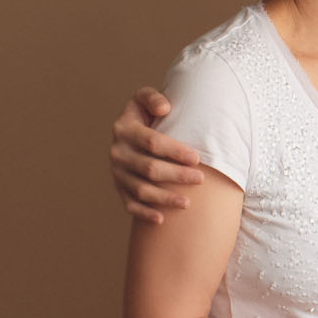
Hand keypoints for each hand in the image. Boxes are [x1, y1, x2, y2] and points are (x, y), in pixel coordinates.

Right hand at [110, 87, 203, 222]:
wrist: (130, 130)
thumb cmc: (146, 113)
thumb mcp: (144, 98)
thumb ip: (153, 98)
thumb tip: (164, 109)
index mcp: (124, 128)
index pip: (152, 142)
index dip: (176, 152)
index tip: (197, 158)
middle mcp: (117, 152)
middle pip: (149, 168)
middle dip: (176, 175)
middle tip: (200, 179)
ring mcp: (117, 172)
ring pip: (141, 190)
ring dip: (164, 198)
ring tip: (188, 203)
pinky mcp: (119, 187)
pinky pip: (130, 204)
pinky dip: (144, 213)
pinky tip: (162, 219)